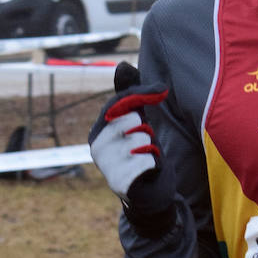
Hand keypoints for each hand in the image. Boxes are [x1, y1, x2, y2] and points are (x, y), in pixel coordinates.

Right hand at [88, 61, 177, 234]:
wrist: (149, 193)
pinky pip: (148, 160)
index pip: (120, 101)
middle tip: (145, 146)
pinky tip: (147, 172)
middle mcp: (96, 146)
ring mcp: (105, 165)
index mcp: (98, 130)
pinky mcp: (119, 182)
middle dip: (148, 131)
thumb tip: (122, 64)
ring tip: (146, 159)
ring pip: (143, 139)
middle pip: (135, 120)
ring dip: (153, 149)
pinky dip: (155, 164)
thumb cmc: (143, 154)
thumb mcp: (138, 122)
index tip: (161, 91)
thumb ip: (131, 97)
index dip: (143, 94)